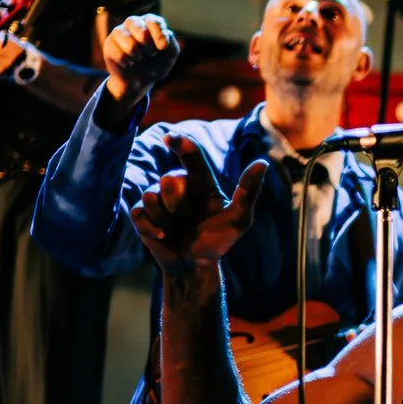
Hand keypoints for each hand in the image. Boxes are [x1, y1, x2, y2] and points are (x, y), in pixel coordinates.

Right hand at [103, 13, 180, 102]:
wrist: (139, 80)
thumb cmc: (156, 63)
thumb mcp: (170, 55)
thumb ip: (171, 44)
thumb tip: (162, 41)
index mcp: (149, 21)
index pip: (154, 21)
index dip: (159, 35)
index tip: (162, 48)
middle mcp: (133, 22)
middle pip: (142, 32)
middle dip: (149, 49)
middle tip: (150, 54)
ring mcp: (119, 31)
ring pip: (131, 45)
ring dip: (138, 57)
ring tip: (138, 58)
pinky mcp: (109, 43)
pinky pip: (120, 55)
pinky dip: (127, 63)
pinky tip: (127, 63)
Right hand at [130, 137, 269, 270]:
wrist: (195, 265)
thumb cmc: (218, 239)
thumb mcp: (239, 220)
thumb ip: (248, 192)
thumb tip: (262, 163)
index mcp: (201, 181)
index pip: (192, 157)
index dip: (181, 144)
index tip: (171, 138)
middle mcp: (178, 184)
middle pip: (169, 179)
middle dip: (178, 203)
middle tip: (188, 217)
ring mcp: (158, 198)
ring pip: (152, 196)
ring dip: (165, 217)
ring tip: (175, 227)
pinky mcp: (142, 214)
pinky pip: (139, 213)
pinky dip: (151, 227)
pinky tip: (162, 236)